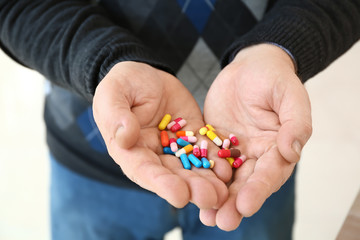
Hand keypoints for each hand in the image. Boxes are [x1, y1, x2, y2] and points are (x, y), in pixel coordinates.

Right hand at [92, 62, 227, 208]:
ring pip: (192, 167)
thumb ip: (115, 115)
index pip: (145, 171)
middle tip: (210, 198)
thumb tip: (125, 137)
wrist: (145, 75)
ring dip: (207, 181)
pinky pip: (206, 149)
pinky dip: (216, 160)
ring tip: (224, 192)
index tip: (179, 195)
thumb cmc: (123, 84)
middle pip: (173, 176)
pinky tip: (227, 169)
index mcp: (131, 150)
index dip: (161, 184)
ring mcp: (176, 146)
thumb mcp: (113, 94)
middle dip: (191, 188)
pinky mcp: (193, 135)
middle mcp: (154, 155)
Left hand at [200, 44, 311, 229]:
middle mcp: (256, 155)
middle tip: (223, 222)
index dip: (259, 189)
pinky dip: (200, 177)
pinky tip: (189, 190)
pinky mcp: (214, 143)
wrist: (248, 67)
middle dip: (235, 203)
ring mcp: (234, 151)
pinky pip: (206, 161)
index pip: (270, 173)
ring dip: (216, 198)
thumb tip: (291, 152)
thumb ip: (295, 122)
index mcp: (277, 148)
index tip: (246, 205)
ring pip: (226, 179)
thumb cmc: (273, 78)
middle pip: (247, 183)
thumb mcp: (289, 95)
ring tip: (206, 217)